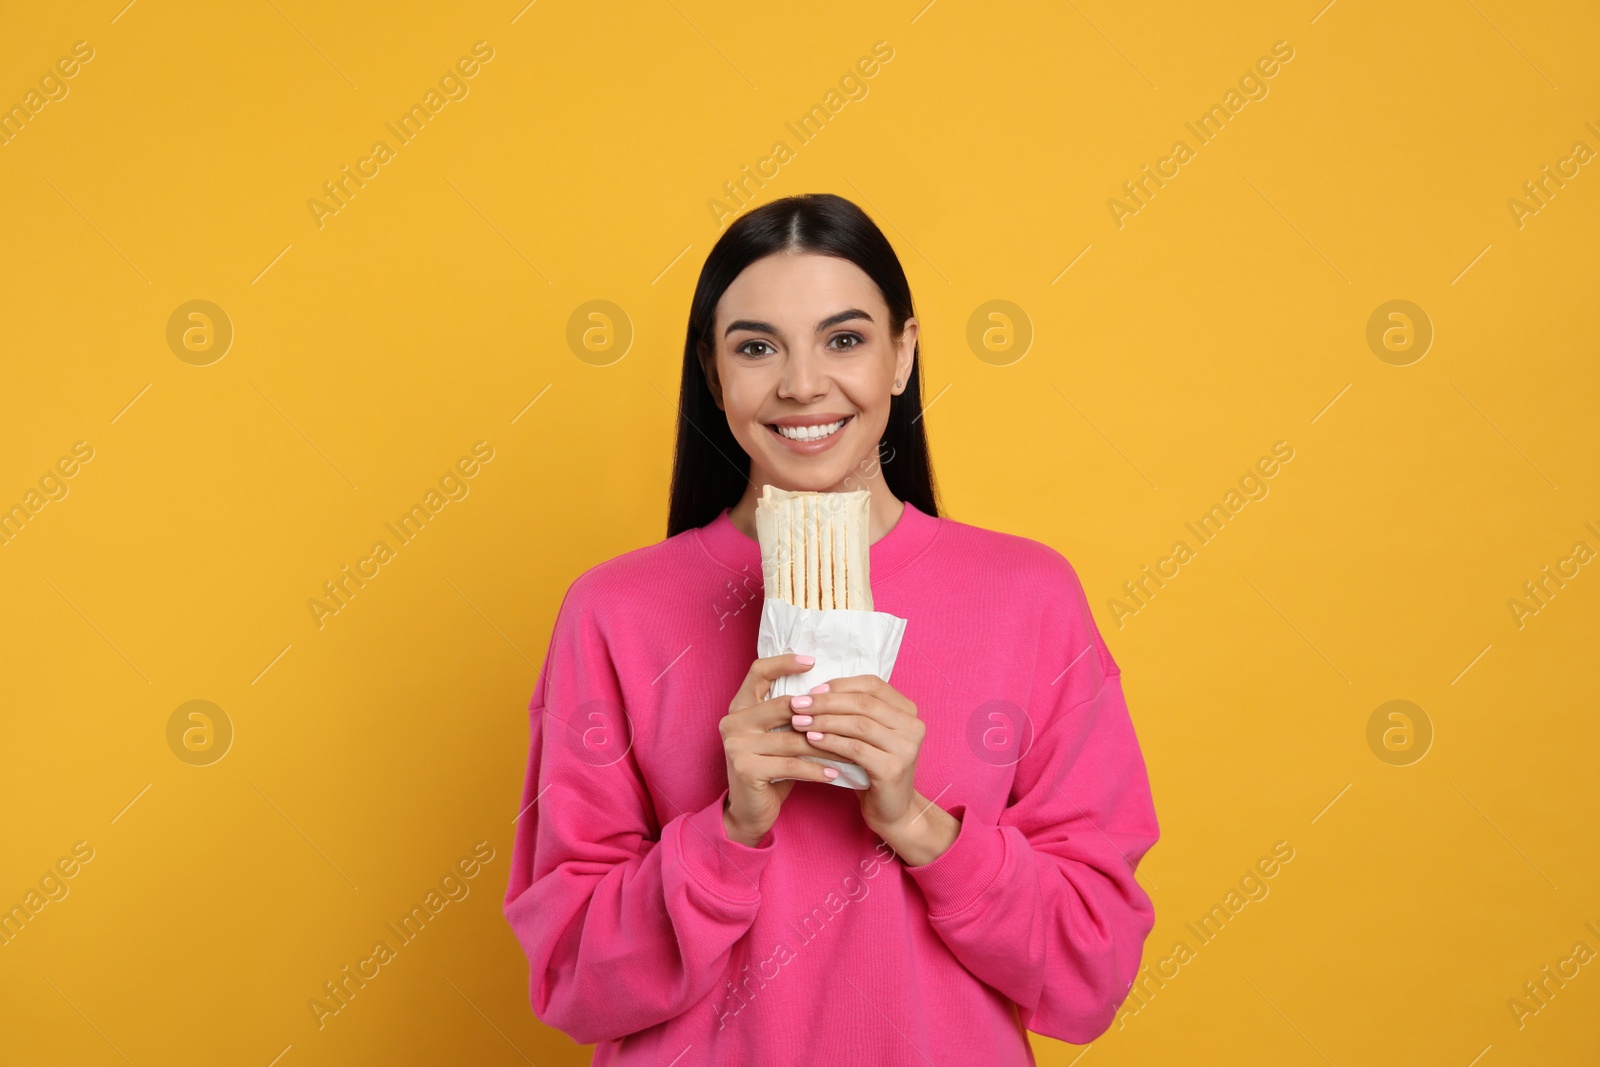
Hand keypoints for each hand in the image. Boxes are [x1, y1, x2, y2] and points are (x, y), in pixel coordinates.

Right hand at [719, 653, 840, 846]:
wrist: (750, 811)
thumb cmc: (771, 769)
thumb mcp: (779, 737)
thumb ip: (791, 715)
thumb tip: (830, 691)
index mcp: (739, 706)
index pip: (758, 671)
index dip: (784, 662)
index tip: (812, 661)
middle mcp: (733, 721)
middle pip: (784, 705)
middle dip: (821, 714)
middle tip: (851, 718)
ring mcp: (736, 744)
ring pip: (793, 738)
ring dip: (827, 746)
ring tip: (852, 751)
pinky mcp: (745, 768)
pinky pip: (790, 764)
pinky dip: (816, 769)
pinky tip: (834, 773)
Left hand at [788, 675, 955, 862]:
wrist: (893, 810)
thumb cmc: (875, 768)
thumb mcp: (869, 735)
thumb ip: (854, 712)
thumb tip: (815, 691)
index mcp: (908, 711)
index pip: (872, 684)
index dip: (840, 685)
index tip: (812, 690)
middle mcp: (913, 726)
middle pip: (863, 703)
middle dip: (826, 702)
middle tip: (797, 704)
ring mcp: (906, 747)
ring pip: (858, 724)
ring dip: (824, 721)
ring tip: (799, 722)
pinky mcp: (893, 768)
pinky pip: (855, 749)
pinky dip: (830, 742)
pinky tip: (811, 740)